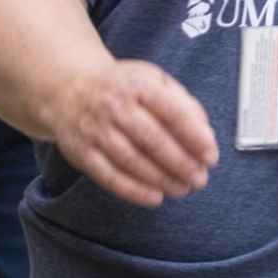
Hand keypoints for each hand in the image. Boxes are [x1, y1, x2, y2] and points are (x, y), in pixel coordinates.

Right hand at [48, 59, 216, 207]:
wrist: (67, 87)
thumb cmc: (122, 86)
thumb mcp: (154, 80)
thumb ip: (183, 103)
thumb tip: (205, 134)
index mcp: (139, 85)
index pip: (173, 112)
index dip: (195, 137)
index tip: (211, 156)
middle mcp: (114, 106)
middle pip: (151, 139)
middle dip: (180, 163)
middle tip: (200, 178)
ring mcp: (95, 129)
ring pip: (130, 159)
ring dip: (160, 179)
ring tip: (182, 189)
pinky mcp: (81, 150)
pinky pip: (107, 175)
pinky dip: (132, 190)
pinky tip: (154, 197)